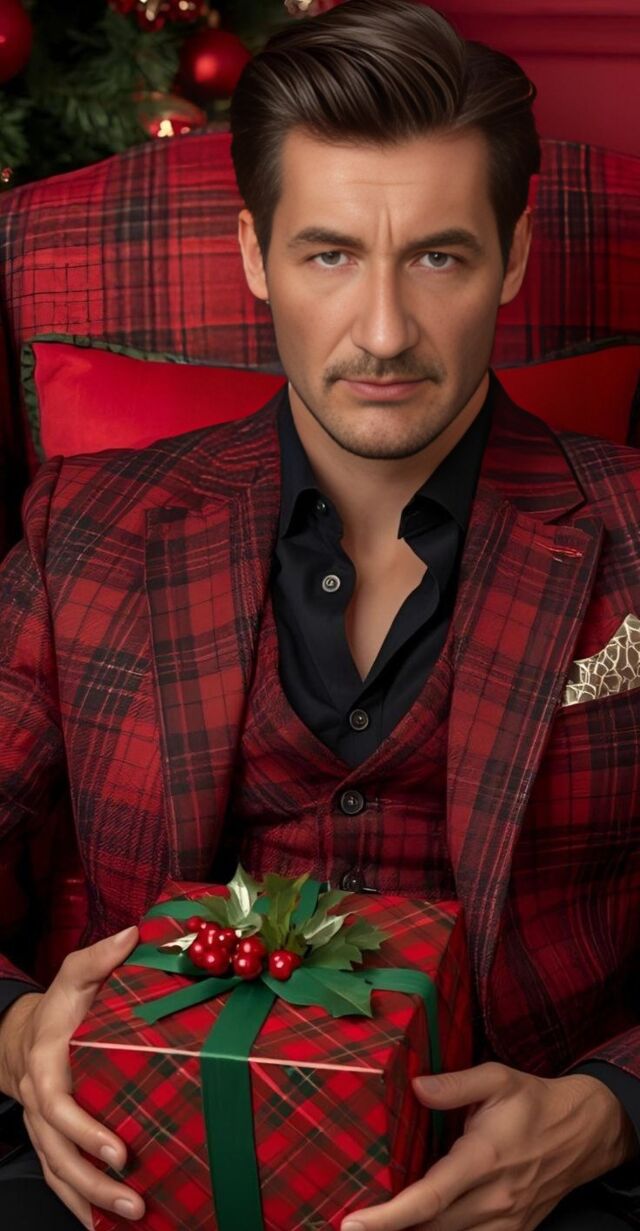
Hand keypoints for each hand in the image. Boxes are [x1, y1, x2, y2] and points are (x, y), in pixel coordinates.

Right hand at [0, 926, 145, 1229]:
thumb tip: (133, 935)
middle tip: (134, 1198)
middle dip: (94, 1181)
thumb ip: (99, 957)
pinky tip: (105, 1224)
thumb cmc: (58, 1005)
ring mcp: (41, 1126)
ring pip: (57, 1172)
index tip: (119, 1150)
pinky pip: (59, 1178)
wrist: (24, 1033)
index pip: (57, 1106)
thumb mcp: (75, 975)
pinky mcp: (50, 1141)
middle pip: (57, 1152)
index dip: (84, 1131)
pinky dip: (79, 1204)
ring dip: (91, 1199)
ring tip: (132, 1215)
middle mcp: (38, 1101)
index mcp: (45, 1062)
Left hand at [340, 1061, 637, 1230]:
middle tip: (351, 1227)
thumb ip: (455, 1083)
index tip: (354, 1223)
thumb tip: (415, 1086)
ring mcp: (505, 1220)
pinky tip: (420, 1228)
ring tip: (379, 1227)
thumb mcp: (497, 1077)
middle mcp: (493, 1198)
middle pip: (432, 1230)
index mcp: (483, 1158)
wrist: (583, 1132)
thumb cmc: (533, 1101)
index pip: (429, 1197)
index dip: (389, 1216)